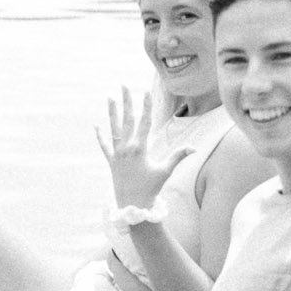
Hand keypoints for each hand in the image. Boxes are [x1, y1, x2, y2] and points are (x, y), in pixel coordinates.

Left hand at [95, 89, 191, 208]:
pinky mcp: (111, 161)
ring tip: (109, 98)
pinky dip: (100, 136)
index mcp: (140, 148)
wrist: (132, 205)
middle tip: (123, 85)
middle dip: (126, 101)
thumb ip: (178, 157)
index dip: (146, 105)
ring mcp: (117, 154)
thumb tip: (194, 148)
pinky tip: (96, 125)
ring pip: (113, 129)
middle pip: (127, 120)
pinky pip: (104, 146)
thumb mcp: (165, 171)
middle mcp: (126, 148)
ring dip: (112, 113)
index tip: (146, 91)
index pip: (144, 121)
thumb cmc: (151, 188)